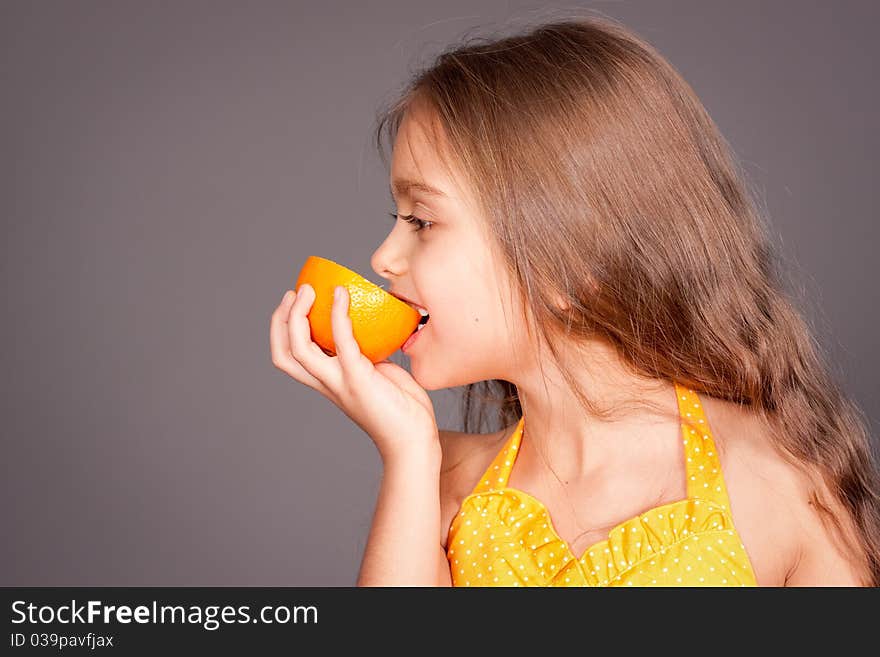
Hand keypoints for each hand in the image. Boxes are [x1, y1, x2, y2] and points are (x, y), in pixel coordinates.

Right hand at [270, 283, 439, 461]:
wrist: (414, 441)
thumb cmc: (403, 409)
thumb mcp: (379, 374)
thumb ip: (368, 356)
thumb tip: (373, 329)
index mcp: (328, 383)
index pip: (289, 358)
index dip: (282, 329)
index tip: (294, 302)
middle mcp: (327, 384)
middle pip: (285, 353)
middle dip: (281, 320)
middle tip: (295, 292)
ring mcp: (339, 383)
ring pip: (300, 349)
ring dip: (298, 315)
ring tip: (310, 290)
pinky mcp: (358, 379)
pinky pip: (341, 341)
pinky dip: (338, 314)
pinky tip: (342, 295)